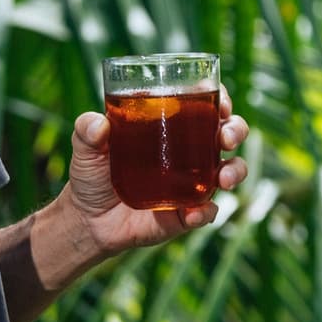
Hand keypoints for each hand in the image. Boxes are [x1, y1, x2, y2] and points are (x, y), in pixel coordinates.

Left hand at [61, 87, 248, 254]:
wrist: (89, 222)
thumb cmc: (92, 175)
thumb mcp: (85, 148)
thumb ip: (85, 130)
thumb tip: (98, 124)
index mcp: (171, 127)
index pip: (205, 105)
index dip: (220, 99)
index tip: (220, 103)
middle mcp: (189, 152)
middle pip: (227, 133)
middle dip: (236, 130)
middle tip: (226, 137)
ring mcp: (192, 183)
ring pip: (230, 170)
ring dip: (235, 170)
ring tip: (224, 178)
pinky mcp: (187, 213)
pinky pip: (208, 211)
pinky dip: (206, 211)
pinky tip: (194, 213)